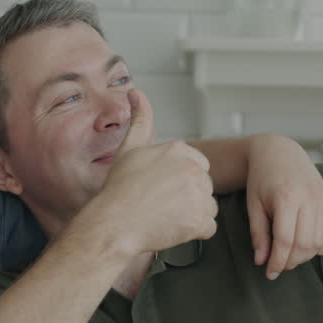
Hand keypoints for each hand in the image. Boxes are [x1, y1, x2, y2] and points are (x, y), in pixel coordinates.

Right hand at [81, 90, 217, 255]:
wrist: (114, 223)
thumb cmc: (119, 190)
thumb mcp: (129, 148)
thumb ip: (140, 119)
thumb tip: (136, 92)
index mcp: (179, 150)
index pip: (197, 166)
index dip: (180, 180)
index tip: (162, 188)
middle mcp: (193, 169)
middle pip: (203, 186)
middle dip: (187, 197)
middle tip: (161, 204)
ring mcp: (198, 195)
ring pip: (207, 206)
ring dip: (192, 214)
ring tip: (166, 216)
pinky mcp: (200, 220)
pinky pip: (208, 227)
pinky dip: (194, 231)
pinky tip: (173, 227)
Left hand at [246, 135, 322, 279]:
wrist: (280, 152)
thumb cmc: (262, 179)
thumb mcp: (253, 205)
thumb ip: (258, 234)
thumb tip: (261, 261)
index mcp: (287, 197)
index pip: (285, 240)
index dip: (277, 261)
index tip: (270, 272)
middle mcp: (309, 198)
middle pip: (305, 244)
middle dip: (291, 261)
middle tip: (278, 265)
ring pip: (320, 242)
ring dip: (305, 256)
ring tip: (290, 255)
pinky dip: (321, 247)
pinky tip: (307, 246)